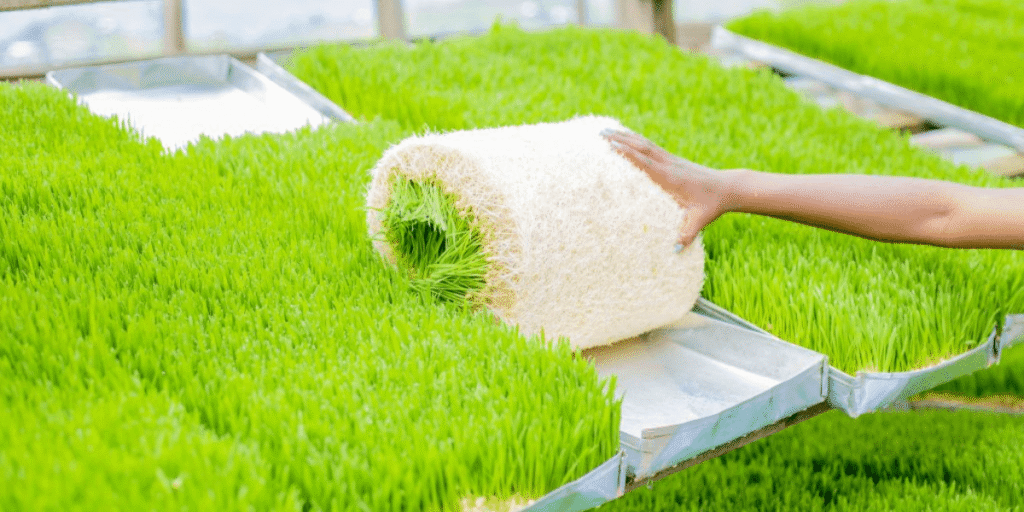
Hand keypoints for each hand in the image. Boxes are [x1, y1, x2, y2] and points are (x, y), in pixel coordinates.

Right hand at [601, 129, 731, 248]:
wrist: (727, 187)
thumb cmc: (712, 204)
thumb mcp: (700, 220)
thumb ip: (687, 233)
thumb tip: (675, 250)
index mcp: (672, 178)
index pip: (646, 163)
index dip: (628, 154)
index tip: (611, 145)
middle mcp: (669, 164)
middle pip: (641, 147)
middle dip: (620, 139)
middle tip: (600, 133)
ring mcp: (671, 160)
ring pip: (644, 143)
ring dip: (625, 136)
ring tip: (606, 130)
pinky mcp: (672, 159)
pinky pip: (650, 146)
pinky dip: (636, 139)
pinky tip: (626, 136)